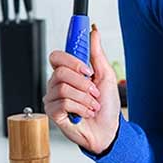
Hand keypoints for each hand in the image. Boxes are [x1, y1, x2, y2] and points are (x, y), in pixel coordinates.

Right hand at [44, 23, 120, 152]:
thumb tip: (94, 32)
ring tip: (92, 105)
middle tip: (94, 90)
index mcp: (69, 72)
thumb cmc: (106, 106)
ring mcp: (54, 98)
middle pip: (60, 71)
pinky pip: (64, 103)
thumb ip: (96, 54)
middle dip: (83, 82)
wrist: (109, 130)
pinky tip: (85, 113)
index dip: (71, 59)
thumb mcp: (106, 76)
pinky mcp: (53, 113)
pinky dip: (81, 108)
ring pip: (64, 88)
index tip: (87, 67)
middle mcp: (58, 84)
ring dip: (85, 98)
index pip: (57, 56)